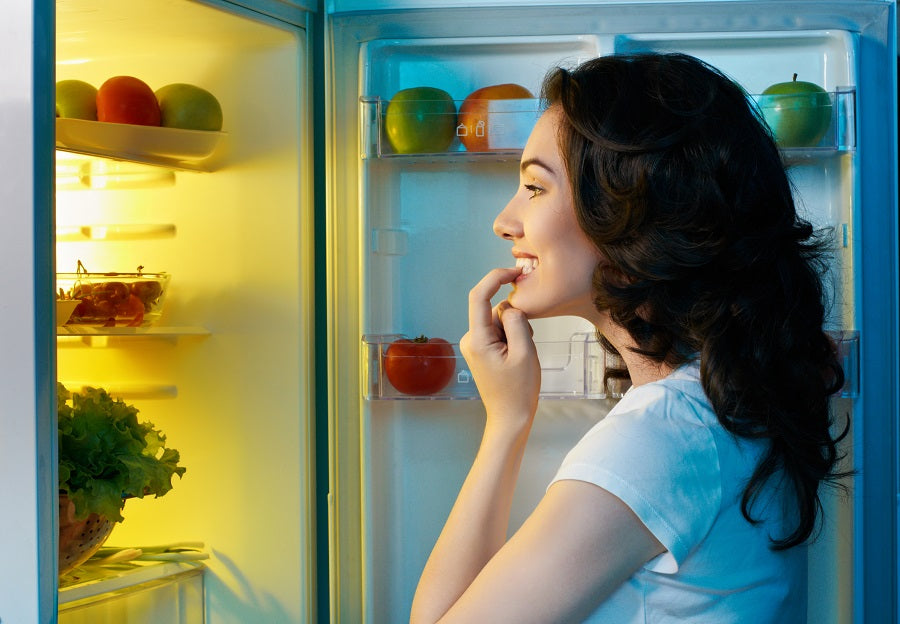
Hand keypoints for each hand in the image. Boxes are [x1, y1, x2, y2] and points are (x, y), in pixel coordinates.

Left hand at [459, 268, 539, 429]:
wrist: (510, 417)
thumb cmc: (518, 391)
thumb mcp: (525, 352)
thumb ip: (517, 322)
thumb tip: (510, 305)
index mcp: (477, 339)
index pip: (479, 296)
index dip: (495, 277)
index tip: (514, 272)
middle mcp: (470, 339)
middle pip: (494, 310)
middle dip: (515, 318)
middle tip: (527, 343)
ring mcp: (474, 345)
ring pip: (498, 321)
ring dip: (515, 330)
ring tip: (522, 355)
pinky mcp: (481, 350)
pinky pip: (498, 331)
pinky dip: (512, 337)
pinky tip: (517, 356)